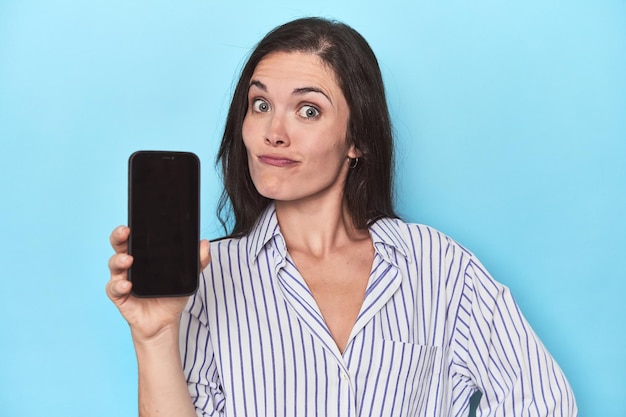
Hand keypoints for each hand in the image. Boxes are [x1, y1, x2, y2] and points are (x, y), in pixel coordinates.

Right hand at [105, 225, 210, 341]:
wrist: (164, 321)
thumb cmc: (171, 295)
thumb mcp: (188, 277)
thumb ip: (197, 261)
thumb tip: (205, 244)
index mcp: (144, 255)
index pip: (135, 237)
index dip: (132, 228)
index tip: (135, 221)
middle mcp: (130, 265)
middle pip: (119, 245)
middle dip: (119, 236)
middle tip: (125, 232)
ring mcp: (123, 279)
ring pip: (114, 264)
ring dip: (119, 260)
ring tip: (128, 260)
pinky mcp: (120, 296)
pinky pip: (114, 289)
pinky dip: (119, 285)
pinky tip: (127, 285)